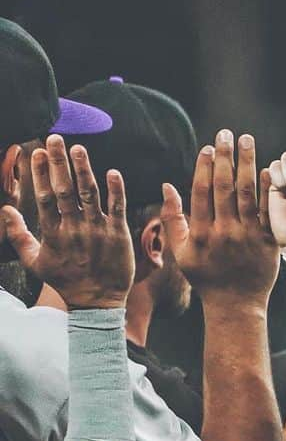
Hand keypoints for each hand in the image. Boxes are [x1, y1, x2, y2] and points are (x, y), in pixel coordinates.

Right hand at [0, 135, 133, 308]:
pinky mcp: (119, 235)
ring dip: (84, 170)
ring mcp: (98, 231)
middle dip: (59, 163)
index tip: (36, 152)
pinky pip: (118, 209)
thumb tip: (4, 209)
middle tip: (56, 139)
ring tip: (79, 148)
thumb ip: (19, 235)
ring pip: (90, 195)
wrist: (97, 302)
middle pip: (65, 190)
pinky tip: (112, 172)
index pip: (45, 197)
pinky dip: (116, 191)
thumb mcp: (35, 262)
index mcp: (53, 233)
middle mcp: (75, 229)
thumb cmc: (65, 281)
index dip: (40, 174)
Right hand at [162, 130, 277, 302]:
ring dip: (246, 164)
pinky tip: (266, 169)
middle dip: (225, 157)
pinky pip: (266, 211)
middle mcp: (224, 233)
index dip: (204, 167)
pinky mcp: (267, 242)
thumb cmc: (206, 278)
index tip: (207, 147)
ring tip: (247, 140)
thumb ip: (173, 218)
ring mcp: (247, 237)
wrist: (236, 304)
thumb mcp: (181, 252)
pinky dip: (266, 189)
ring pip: (246, 193)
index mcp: (201, 233)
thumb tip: (167, 185)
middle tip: (226, 133)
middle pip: (224, 187)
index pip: (201, 191)